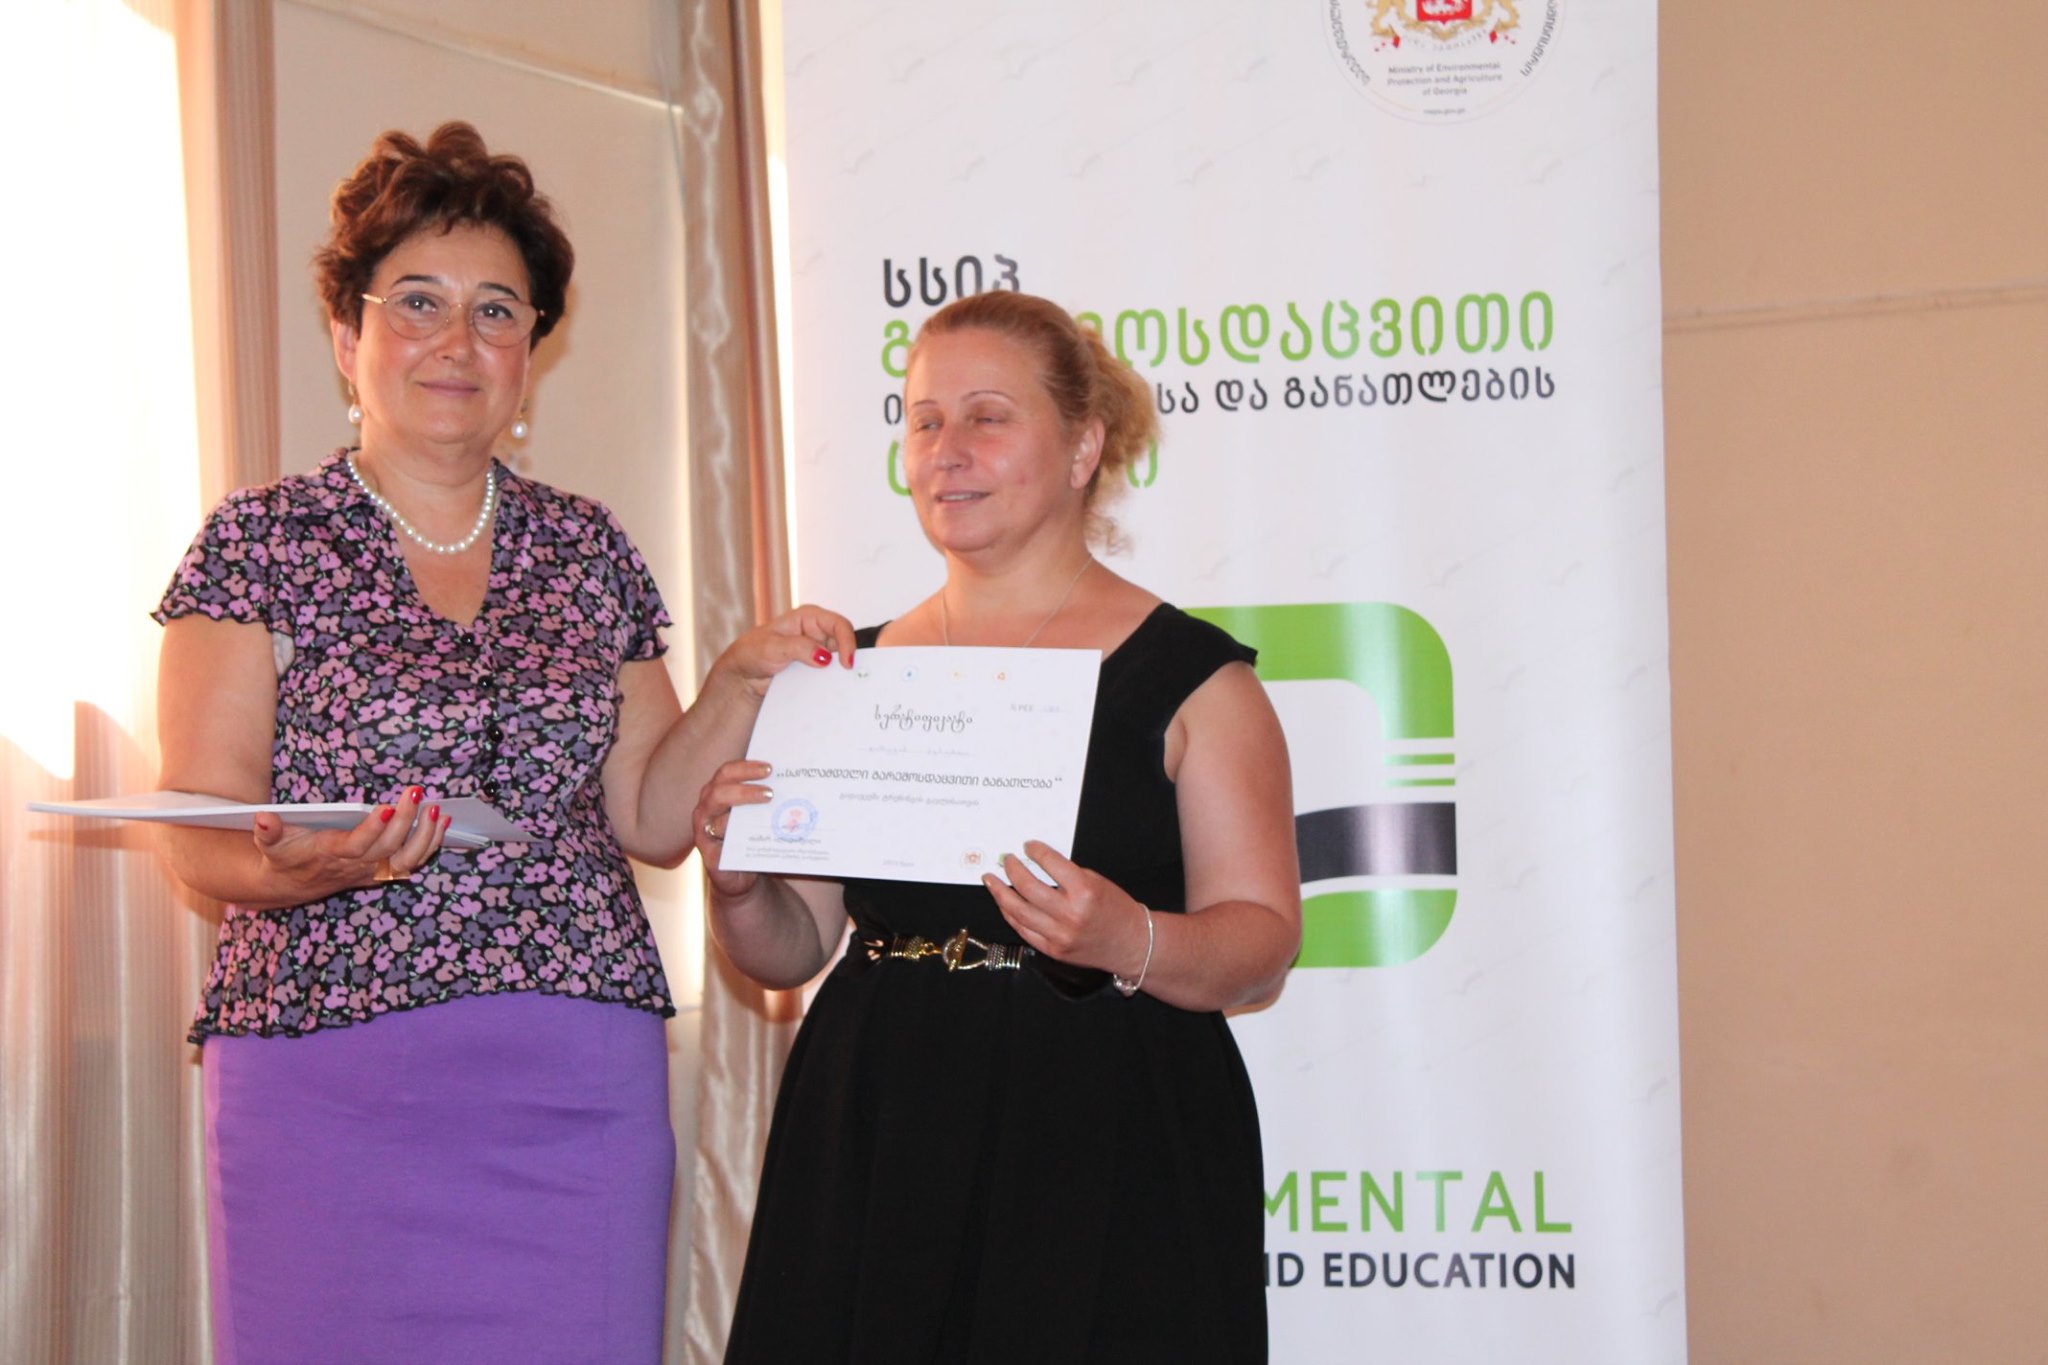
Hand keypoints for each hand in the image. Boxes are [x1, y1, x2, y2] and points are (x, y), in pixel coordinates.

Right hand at [250, 786, 450, 897]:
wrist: (290, 885)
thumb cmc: (284, 856)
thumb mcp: (270, 844)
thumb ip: (268, 831)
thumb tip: (262, 817)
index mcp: (331, 854)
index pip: (356, 845)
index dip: (373, 829)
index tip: (386, 807)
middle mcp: (356, 866)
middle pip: (388, 848)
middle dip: (406, 821)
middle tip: (417, 793)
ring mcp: (372, 871)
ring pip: (407, 860)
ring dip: (426, 836)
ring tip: (437, 810)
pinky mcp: (381, 871)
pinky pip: (413, 861)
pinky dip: (431, 844)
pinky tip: (442, 822)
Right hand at [692, 759, 774, 896]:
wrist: (743, 875)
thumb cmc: (751, 837)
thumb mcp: (760, 815)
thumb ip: (770, 799)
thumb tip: (799, 783)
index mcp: (719, 792)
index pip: (727, 772)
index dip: (746, 767)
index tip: (770, 768)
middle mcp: (707, 807)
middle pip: (718, 789)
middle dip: (744, 786)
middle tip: (770, 791)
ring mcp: (704, 829)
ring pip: (713, 811)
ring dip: (739, 804)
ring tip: (765, 803)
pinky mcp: (707, 852)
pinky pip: (716, 840)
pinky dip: (732, 833)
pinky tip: (752, 833)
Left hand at [715, 604, 856, 697]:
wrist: (744, 674)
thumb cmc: (752, 652)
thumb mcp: (772, 648)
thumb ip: (798, 648)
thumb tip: (823, 656)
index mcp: (809, 617)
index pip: (838, 624)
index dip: (847, 641)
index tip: (846, 662)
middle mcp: (816, 631)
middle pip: (844, 641)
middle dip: (848, 657)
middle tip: (848, 676)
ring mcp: (817, 649)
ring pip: (839, 658)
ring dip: (840, 671)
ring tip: (841, 684)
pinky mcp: (815, 666)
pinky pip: (830, 673)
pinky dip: (832, 680)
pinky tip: (831, 689)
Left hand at [982, 840, 1149, 976]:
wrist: (1131, 944)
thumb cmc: (1116, 909)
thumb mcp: (1097, 882)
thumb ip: (1067, 875)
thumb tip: (1036, 864)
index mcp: (1084, 891)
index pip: (1051, 863)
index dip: (1036, 851)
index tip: (1028, 845)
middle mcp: (1070, 914)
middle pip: (1028, 887)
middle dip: (1012, 870)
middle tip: (1006, 861)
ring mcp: (1059, 935)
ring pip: (1018, 911)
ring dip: (1000, 893)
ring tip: (991, 881)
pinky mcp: (1053, 950)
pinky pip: (1024, 930)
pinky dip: (1011, 915)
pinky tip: (1005, 903)